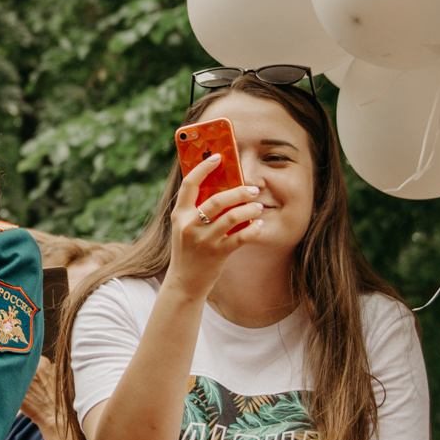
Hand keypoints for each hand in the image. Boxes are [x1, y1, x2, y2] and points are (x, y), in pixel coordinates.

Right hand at [166, 160, 264, 297]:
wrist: (184, 282)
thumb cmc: (189, 251)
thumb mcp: (185, 228)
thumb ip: (196, 210)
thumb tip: (221, 188)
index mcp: (180, 215)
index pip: (189, 183)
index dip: (204, 167)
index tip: (218, 157)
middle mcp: (189, 225)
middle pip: (217, 200)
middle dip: (239, 192)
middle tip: (253, 190)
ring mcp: (203, 240)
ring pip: (232, 217)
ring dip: (250, 210)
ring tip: (259, 207)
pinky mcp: (216, 254)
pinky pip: (241, 238)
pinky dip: (254, 230)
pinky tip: (260, 225)